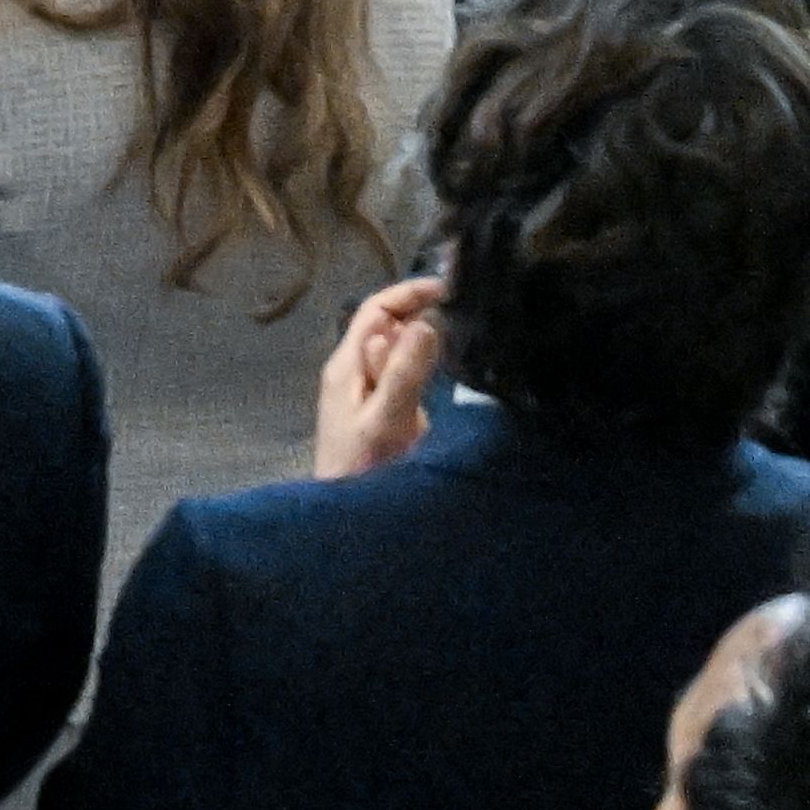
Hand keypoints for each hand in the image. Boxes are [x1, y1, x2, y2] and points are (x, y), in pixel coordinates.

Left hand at [311, 271, 451, 479]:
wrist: (345, 521)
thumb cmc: (362, 469)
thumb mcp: (385, 421)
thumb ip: (402, 375)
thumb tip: (423, 323)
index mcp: (346, 366)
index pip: (375, 311)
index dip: (409, 293)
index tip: (448, 288)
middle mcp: (352, 372)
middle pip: (386, 326)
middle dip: (421, 311)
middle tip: (464, 308)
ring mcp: (364, 394)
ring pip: (395, 350)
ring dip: (423, 336)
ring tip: (463, 331)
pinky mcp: (378, 414)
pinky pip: (401, 377)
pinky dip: (423, 365)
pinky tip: (446, 370)